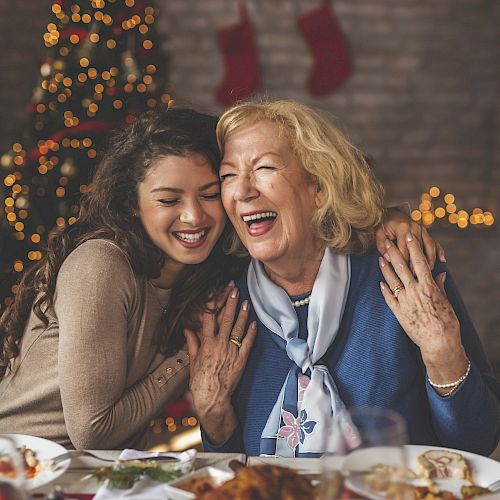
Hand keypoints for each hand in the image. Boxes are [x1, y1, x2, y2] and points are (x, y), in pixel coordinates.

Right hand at [184, 286, 256, 444]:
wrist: (213, 399)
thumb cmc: (200, 381)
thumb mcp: (193, 361)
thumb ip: (192, 343)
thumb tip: (187, 329)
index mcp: (206, 344)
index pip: (209, 318)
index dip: (212, 303)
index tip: (215, 292)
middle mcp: (219, 345)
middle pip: (225, 319)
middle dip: (230, 303)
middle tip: (234, 289)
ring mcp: (232, 352)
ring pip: (238, 328)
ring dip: (242, 314)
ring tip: (245, 301)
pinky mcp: (241, 360)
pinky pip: (248, 343)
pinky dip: (251, 332)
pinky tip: (254, 322)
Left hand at [376, 206, 445, 269]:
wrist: (392, 212)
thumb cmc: (384, 225)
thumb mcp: (379, 234)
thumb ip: (381, 246)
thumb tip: (388, 258)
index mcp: (402, 229)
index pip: (404, 250)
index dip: (404, 263)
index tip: (404, 274)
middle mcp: (415, 228)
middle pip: (418, 250)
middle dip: (417, 265)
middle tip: (416, 277)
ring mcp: (422, 229)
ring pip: (429, 247)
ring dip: (430, 260)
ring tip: (429, 271)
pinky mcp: (426, 232)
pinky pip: (435, 242)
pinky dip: (439, 251)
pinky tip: (442, 260)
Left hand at [378, 233, 467, 391]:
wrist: (439, 342)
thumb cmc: (447, 322)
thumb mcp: (445, 301)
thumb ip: (440, 286)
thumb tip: (439, 273)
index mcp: (428, 286)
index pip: (418, 262)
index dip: (413, 247)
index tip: (409, 236)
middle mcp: (414, 291)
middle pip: (401, 267)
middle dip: (393, 252)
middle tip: (386, 241)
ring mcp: (405, 301)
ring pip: (392, 280)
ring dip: (385, 268)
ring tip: (379, 258)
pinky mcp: (398, 313)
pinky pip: (389, 298)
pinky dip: (384, 289)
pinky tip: (380, 282)